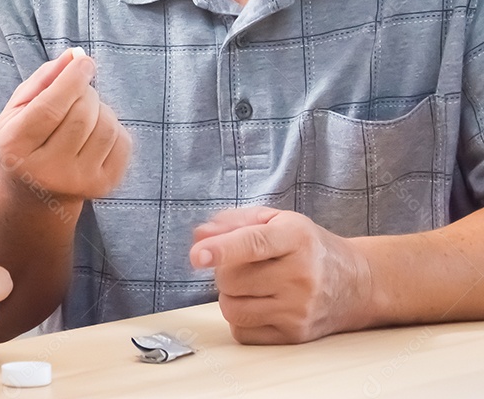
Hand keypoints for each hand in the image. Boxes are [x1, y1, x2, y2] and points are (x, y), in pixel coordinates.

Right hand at [0, 49, 130, 199]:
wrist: (34, 195)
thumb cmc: (24, 142)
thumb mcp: (17, 110)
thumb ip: (43, 80)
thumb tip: (75, 56)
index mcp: (16, 147)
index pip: (51, 108)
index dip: (72, 79)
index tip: (84, 62)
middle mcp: (46, 170)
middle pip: (81, 114)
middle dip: (84, 91)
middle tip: (76, 91)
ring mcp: (77, 182)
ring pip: (106, 126)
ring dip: (100, 109)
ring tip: (83, 114)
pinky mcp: (103, 187)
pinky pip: (123, 141)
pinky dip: (113, 128)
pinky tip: (94, 134)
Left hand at [190, 207, 374, 343]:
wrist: (356, 282)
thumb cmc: (307, 247)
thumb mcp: (276, 221)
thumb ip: (233, 222)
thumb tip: (199, 236)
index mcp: (296, 237)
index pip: (254, 244)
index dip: (222, 249)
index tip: (198, 255)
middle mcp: (301, 275)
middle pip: (231, 279)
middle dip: (225, 272)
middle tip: (245, 266)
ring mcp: (300, 309)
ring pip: (232, 308)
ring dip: (230, 296)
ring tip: (252, 285)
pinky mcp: (295, 335)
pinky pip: (241, 332)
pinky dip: (241, 319)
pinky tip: (260, 305)